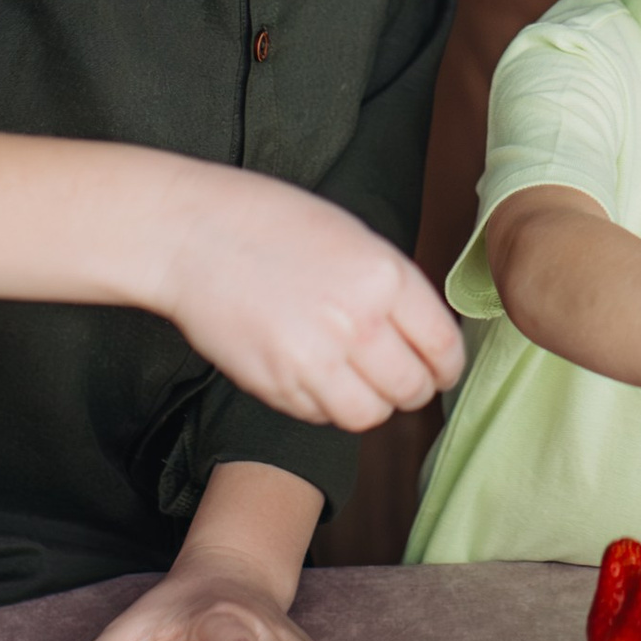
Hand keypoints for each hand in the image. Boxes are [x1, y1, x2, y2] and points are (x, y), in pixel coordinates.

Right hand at [151, 174, 463, 431]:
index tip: (441, 372)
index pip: (441, 346)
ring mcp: (315, 359)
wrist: (194, 235)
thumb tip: (422, 333)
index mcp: (384, 277)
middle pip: (411, 389)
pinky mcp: (277, 386)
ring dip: (370, 405)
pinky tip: (315, 376)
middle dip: (412, 390)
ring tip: (357, 383)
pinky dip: (325, 406)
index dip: (446, 367)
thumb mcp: (353, 238)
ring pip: (368, 415)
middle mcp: (357, 322)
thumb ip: (392, 287)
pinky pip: (320, 415)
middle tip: (402, 383)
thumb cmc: (271, 224)